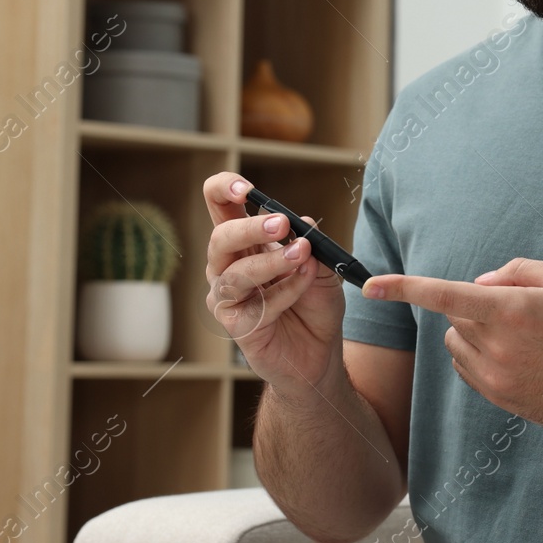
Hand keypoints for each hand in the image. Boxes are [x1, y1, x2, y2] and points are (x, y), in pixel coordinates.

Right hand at [202, 172, 342, 393]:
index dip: (223, 189)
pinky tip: (307, 283)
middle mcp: (227, 266)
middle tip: (280, 223)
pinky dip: (286, 290)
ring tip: (303, 254)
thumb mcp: (322, 267)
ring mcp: (228, 297)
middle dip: (248, 227)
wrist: (320, 354)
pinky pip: (258, 303)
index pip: (220, 205)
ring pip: (236, 273)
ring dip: (272, 262)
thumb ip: (312, 244)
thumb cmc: (314, 306)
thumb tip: (302, 222)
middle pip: (220, 237)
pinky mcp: (236, 325)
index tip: (244, 188)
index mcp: (243, 242)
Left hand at [361, 257, 542, 429]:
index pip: (447, 295)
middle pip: (455, 316)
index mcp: (513, 310)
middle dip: (473, 306)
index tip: (370, 286)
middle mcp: (499, 346)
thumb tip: (477, 283)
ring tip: (520, 337)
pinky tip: (518, 357)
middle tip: (514, 309)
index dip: (405, 288)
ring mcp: (497, 377)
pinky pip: (467, 369)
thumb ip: (516, 271)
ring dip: (473, 333)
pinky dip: (480, 357)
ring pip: (457, 344)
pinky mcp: (499, 398)